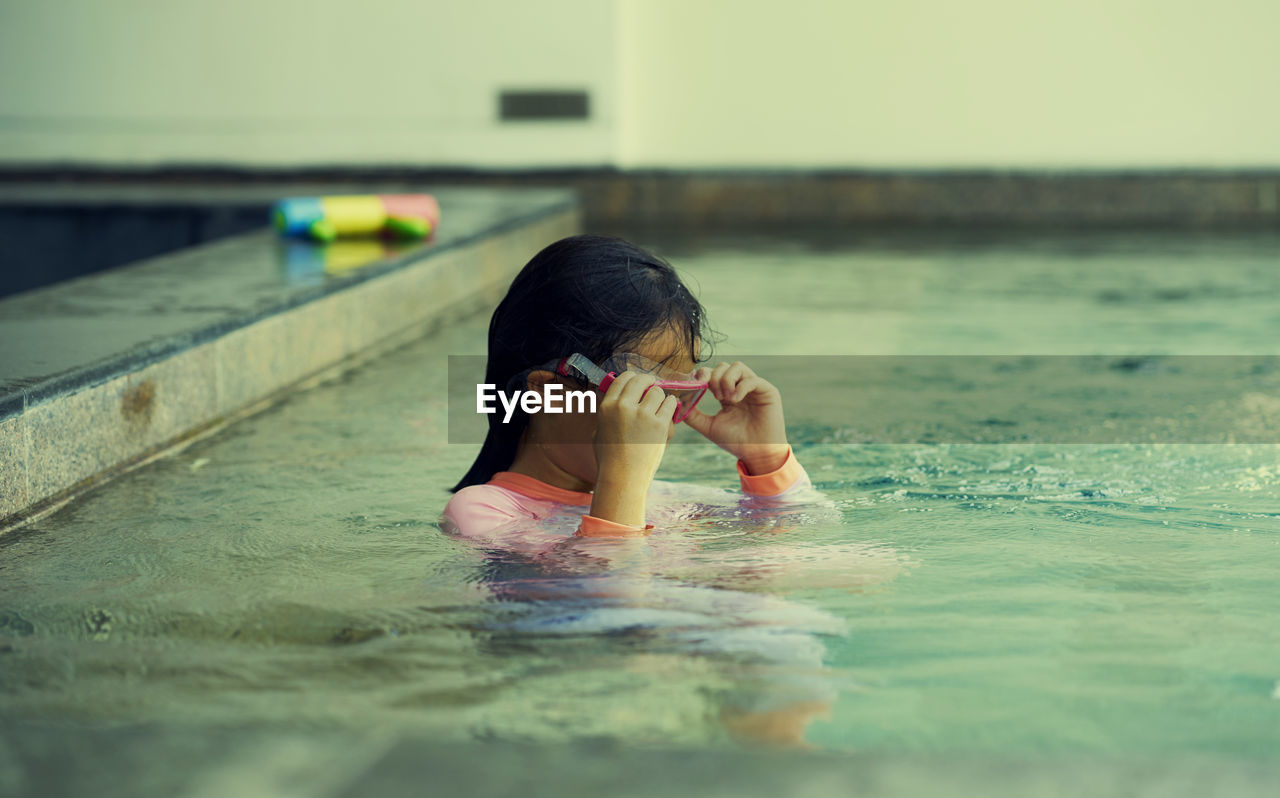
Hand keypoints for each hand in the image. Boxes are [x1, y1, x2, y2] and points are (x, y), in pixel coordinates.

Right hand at [590, 371, 679, 526]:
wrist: (623, 477)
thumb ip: (608, 413)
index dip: (633, 378)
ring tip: (660, 405)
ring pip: (658, 391)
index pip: (623, 378)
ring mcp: (643, 415)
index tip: (639, 382)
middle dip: (649, 381)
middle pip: (641, 380)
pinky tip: (669, 410)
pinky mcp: (660, 425)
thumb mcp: (600, 431)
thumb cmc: (610, 458)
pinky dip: (671, 405)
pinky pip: (670, 404)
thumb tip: (614, 400)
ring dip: (660, 397)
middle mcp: (624, 407)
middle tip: (653, 386)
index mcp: (608, 406)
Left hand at [683, 361, 789, 474]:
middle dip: (714, 377)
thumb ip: (692, 415)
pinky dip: (740, 387)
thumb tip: (675, 402)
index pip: (712, 374)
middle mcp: (739, 387)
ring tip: (725, 398)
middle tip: (714, 396)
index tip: (696, 385)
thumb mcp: (709, 427)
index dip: (702, 375)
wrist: (756, 454)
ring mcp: (754, 388)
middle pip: (723, 366)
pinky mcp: (767, 391)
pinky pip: (752, 379)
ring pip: (737, 366)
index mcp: (726, 394)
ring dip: (726, 379)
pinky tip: (735, 400)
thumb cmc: (735, 441)